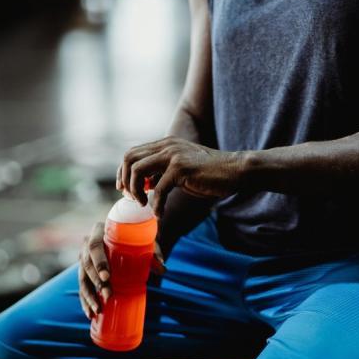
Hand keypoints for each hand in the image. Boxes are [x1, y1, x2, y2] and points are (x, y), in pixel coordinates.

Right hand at [78, 221, 165, 319]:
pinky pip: (82, 287)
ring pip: (82, 279)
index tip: (107, 277)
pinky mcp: (85, 272)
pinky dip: (85, 301)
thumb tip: (162, 268)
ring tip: (98, 310)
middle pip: (87, 265)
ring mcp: (84, 259)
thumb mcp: (144, 240)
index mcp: (99, 231)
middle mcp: (87, 244)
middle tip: (108, 295)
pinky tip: (90, 314)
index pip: (94, 246)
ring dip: (88, 296)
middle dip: (96, 283)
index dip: (99, 262)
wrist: (126, 235)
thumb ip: (153, 252)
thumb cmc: (135, 237)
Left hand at [116, 136, 244, 216]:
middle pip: (129, 158)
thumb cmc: (209, 173)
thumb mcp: (180, 170)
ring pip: (138, 170)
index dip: (123, 173)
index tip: (126, 190)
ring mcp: (173, 155)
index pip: (132, 153)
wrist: (235, 170)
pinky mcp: (181, 168)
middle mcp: (166, 146)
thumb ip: (162, 173)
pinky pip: (159, 189)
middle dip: (125, 180)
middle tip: (132, 198)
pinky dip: (157, 205)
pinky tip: (160, 214)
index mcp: (164, 144)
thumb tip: (144, 184)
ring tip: (144, 205)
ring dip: (136, 191)